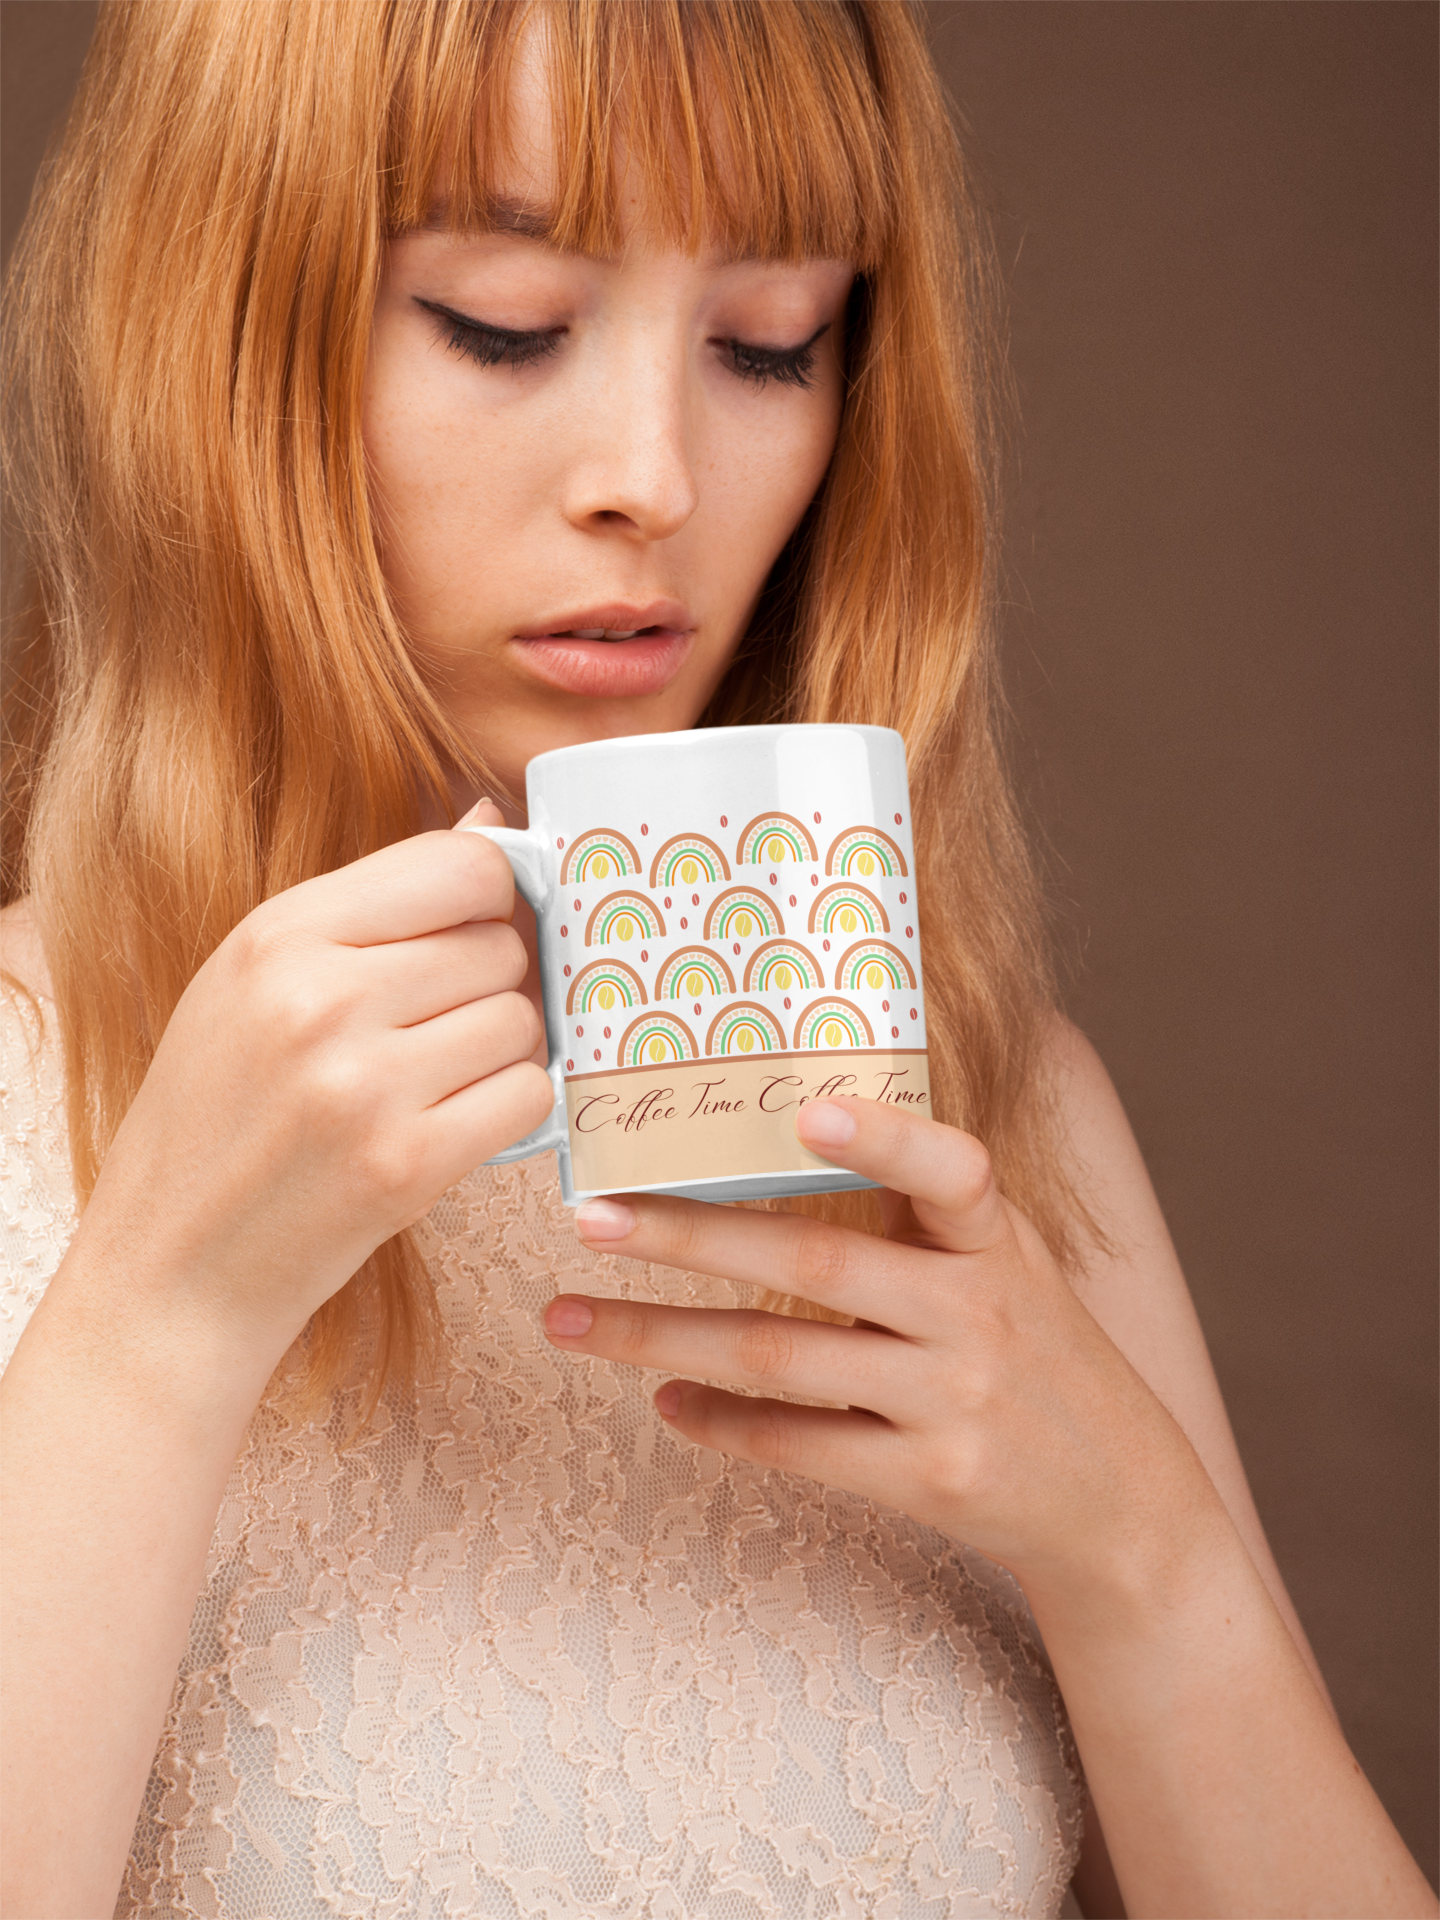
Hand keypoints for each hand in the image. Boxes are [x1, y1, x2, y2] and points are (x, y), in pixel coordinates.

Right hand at [76, 815, 552, 1360]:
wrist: (176, 1266)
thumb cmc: (221, 1112)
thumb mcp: (258, 980)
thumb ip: (376, 902)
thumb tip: (495, 821)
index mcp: (279, 935)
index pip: (463, 865)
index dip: (492, 897)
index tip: (477, 930)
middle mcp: (322, 999)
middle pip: (500, 945)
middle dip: (493, 981)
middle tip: (440, 1026)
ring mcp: (366, 1085)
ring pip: (522, 1020)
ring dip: (504, 1050)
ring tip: (438, 1079)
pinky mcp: (407, 1164)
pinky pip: (528, 1096)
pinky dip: (511, 1109)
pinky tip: (455, 1123)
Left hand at [547, 1097, 1221, 1596]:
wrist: (1122, 1504)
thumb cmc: (1037, 1354)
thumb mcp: (1010, 1266)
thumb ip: (929, 1211)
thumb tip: (793, 1127)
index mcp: (997, 1242)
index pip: (952, 1170)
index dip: (883, 1135)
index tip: (804, 1103)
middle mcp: (979, 1314)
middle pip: (814, 1263)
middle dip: (688, 1237)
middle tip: (589, 1218)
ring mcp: (953, 1403)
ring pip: (778, 1358)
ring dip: (658, 1336)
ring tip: (568, 1319)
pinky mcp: (929, 1482)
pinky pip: (797, 1444)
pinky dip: (719, 1420)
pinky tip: (660, 1395)